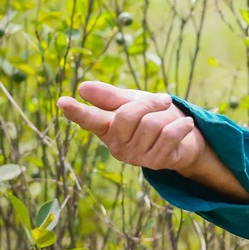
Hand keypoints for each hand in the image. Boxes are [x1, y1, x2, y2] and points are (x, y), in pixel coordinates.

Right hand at [58, 81, 204, 172]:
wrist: (184, 137)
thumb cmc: (153, 116)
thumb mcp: (132, 102)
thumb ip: (110, 97)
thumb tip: (83, 87)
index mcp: (107, 128)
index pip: (89, 119)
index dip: (77, 111)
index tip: (62, 101)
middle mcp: (116, 145)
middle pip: (128, 116)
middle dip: (149, 103)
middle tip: (163, 100)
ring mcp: (135, 157)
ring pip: (152, 125)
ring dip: (168, 115)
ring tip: (172, 116)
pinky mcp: (155, 162)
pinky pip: (169, 135)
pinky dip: (181, 125)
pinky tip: (186, 125)